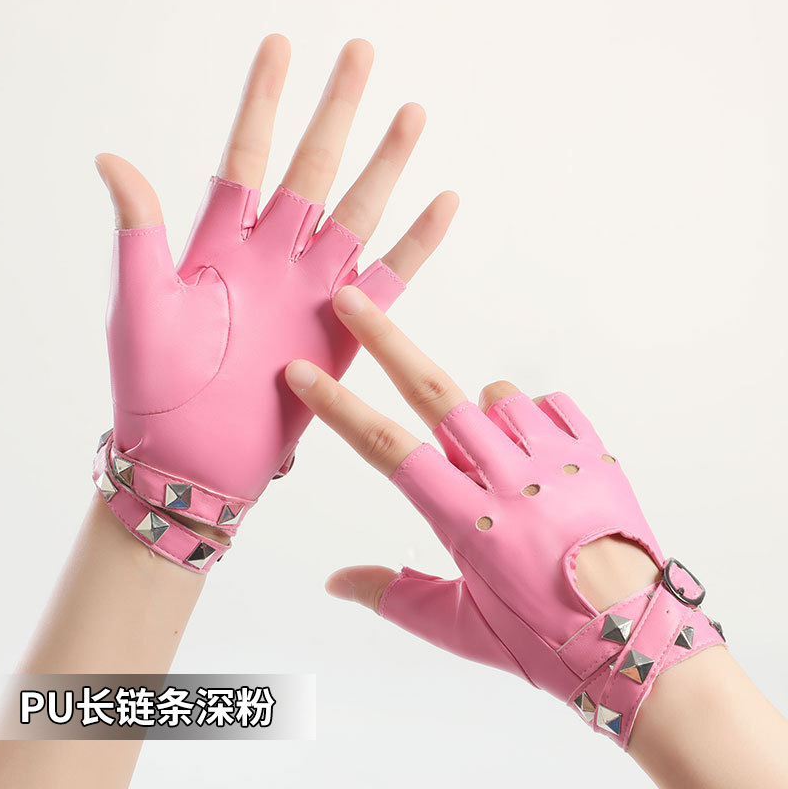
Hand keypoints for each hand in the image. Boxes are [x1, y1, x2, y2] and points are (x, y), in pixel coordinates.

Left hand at [92, 37, 457, 564]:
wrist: (193, 459)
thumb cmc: (153, 388)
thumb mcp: (139, 305)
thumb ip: (140, 232)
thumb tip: (112, 158)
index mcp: (220, 245)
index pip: (247, 155)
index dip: (263, 101)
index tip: (280, 46)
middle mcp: (272, 258)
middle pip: (312, 169)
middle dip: (336, 111)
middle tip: (360, 53)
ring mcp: (310, 291)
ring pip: (356, 213)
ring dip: (384, 165)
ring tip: (411, 114)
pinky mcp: (342, 330)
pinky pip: (387, 279)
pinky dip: (415, 244)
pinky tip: (441, 203)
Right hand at [284, 284, 724, 747]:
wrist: (637, 640)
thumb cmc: (547, 639)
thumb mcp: (462, 628)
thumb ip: (394, 596)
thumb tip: (336, 581)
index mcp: (467, 520)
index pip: (387, 450)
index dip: (338, 408)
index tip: (305, 374)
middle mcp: (507, 478)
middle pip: (434, 392)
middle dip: (385, 342)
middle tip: (353, 302)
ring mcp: (555, 459)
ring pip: (497, 396)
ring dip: (480, 410)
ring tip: (493, 458)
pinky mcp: (594, 453)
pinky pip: (550, 404)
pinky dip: (532, 418)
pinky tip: (535, 455)